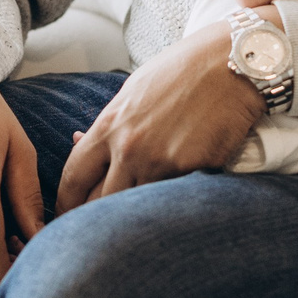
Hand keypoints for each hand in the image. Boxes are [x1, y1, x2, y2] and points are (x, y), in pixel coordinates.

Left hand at [55, 21, 261, 213]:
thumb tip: (79, 140)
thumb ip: (108, 123)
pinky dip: (167, 208)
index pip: (72, 178)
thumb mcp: (134, 91)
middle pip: (96, 205)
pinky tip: (169, 210)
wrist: (232, 64)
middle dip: (92, 222)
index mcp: (110, 126)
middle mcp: (130, 149)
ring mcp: (162, 163)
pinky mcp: (194, 172)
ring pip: (133, 211)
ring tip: (131, 228)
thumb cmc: (183, 71)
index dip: (65, 203)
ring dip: (131, 220)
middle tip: (95, 233)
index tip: (68, 214)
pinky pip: (171, 201)